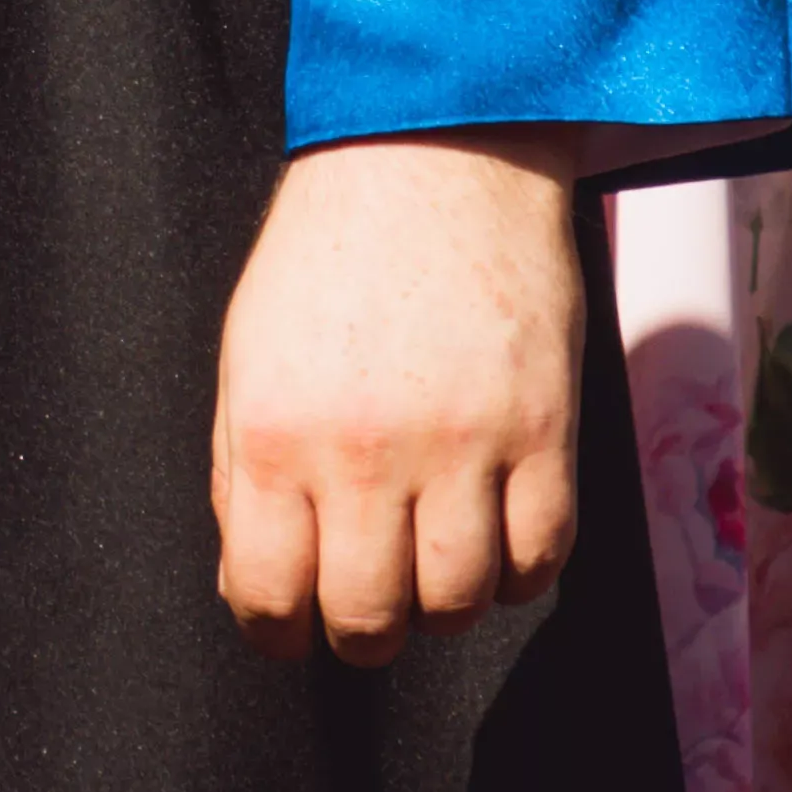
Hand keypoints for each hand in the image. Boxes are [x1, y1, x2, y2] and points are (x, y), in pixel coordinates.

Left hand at [211, 131, 584, 665]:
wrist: (431, 155)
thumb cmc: (329, 252)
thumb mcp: (247, 353)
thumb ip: (244, 467)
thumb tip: (258, 572)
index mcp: (277, 432)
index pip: (268, 594)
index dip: (276, 631)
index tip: (289, 628)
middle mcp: (367, 451)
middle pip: (369, 619)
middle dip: (360, 635)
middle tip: (366, 613)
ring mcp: (465, 446)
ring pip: (459, 605)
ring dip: (442, 607)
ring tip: (430, 567)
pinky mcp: (546, 432)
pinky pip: (539, 561)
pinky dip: (517, 573)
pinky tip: (495, 540)